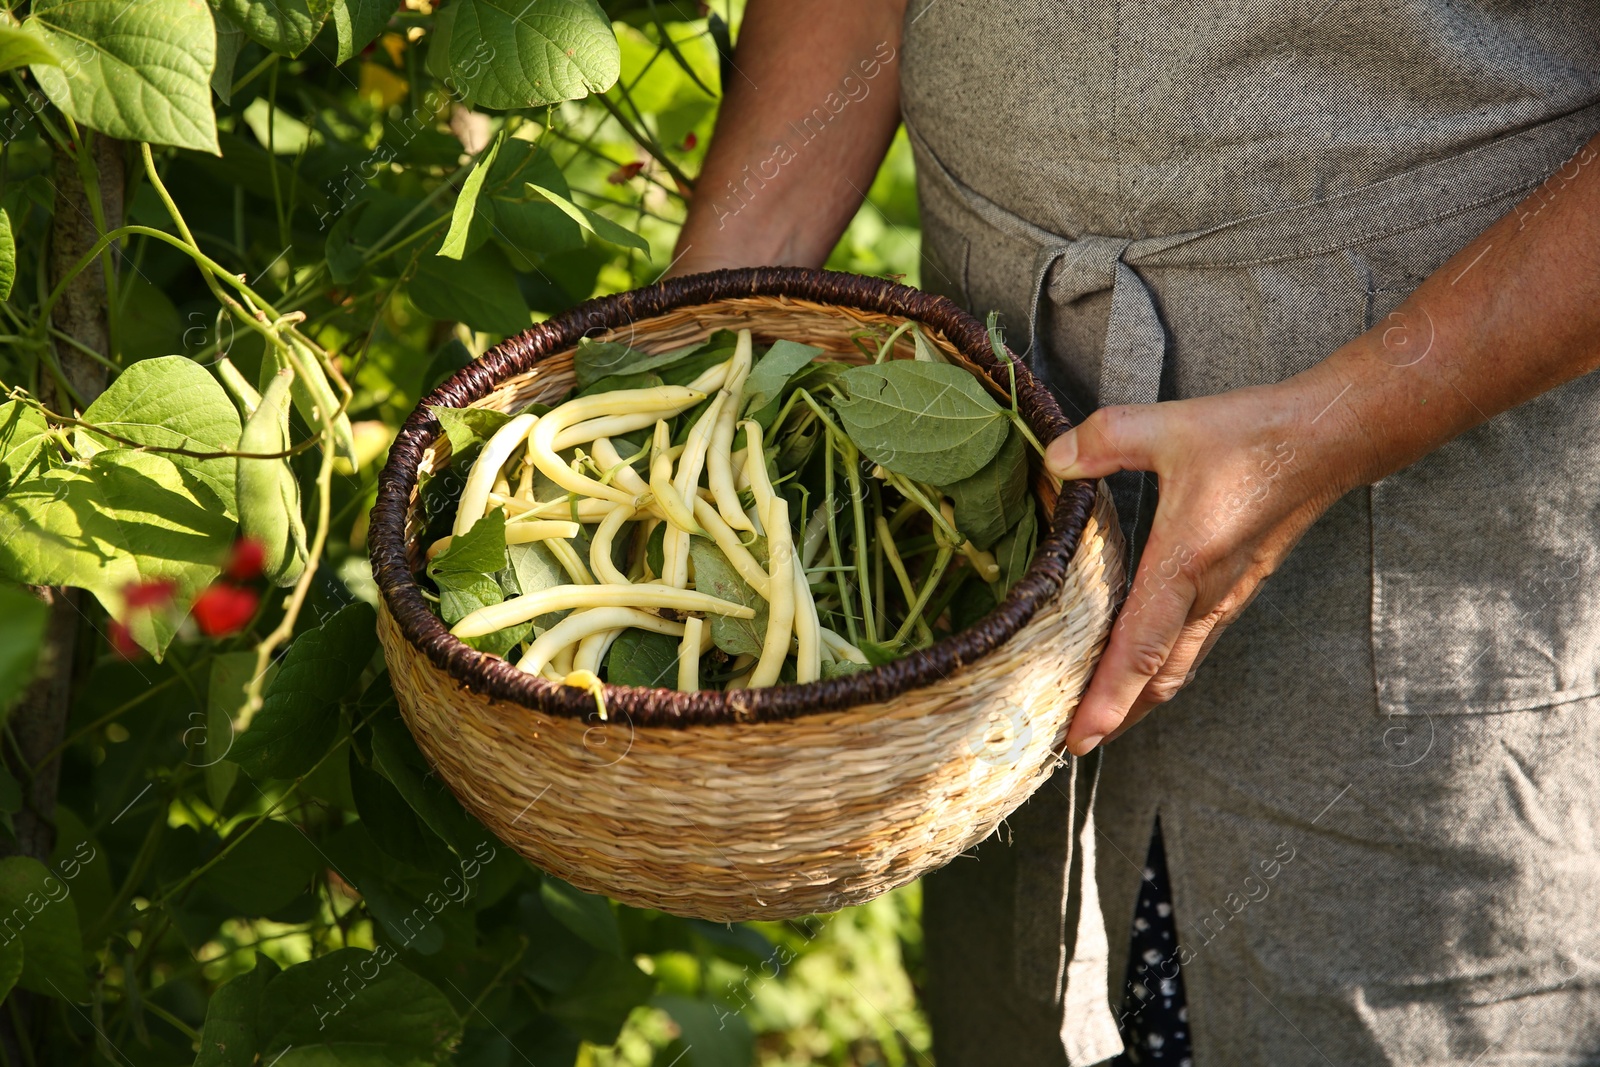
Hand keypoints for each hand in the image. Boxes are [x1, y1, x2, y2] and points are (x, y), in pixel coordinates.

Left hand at [1046, 375, 1356, 754]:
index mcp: (1185, 566)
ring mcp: (1225, 597)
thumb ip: (1105, 439)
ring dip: (1138, 699)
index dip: (1106, 699)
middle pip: (1157, 679)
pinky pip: (1192, 644)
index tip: (1079, 739)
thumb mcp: (1169, 426)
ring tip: (1097, 722)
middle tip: (1070, 745)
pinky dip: (1159, 670)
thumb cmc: (1255, 436)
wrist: (1330, 440)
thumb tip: (1053, 458)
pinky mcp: (1235, 588)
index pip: (1139, 650)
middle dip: (1114, 717)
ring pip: (1177, 667)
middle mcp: (1208, 595)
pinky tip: (1139, 669)